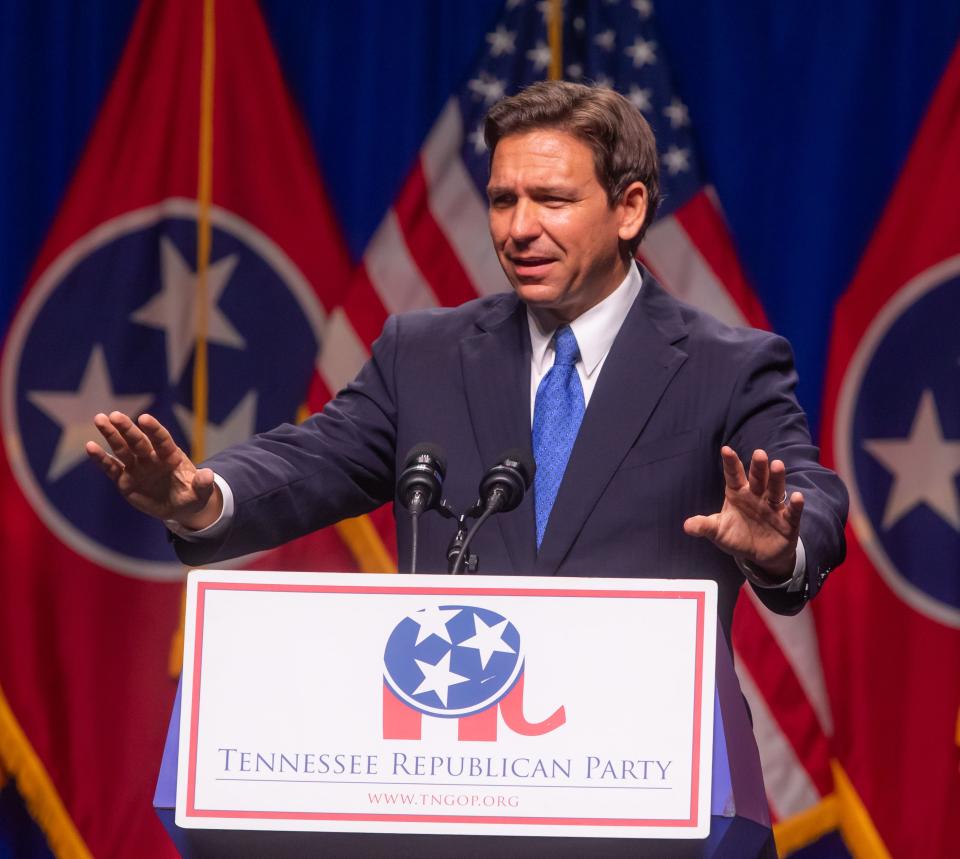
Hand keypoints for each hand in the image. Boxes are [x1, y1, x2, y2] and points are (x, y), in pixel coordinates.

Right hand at [85, 411, 221, 529]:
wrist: (178, 507)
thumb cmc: (191, 495)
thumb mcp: (201, 493)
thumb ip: (203, 484)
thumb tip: (209, 475)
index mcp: (171, 456)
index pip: (162, 440)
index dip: (154, 430)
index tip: (144, 418)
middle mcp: (152, 457)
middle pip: (138, 441)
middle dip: (127, 429)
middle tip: (113, 415)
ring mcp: (137, 467)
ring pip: (122, 449)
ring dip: (111, 435)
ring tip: (100, 419)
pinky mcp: (125, 479)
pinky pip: (111, 468)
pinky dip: (101, 459)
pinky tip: (90, 446)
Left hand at [683, 446, 803, 578]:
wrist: (760, 555)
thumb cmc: (737, 537)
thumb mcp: (718, 531)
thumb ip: (704, 526)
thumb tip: (686, 526)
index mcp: (738, 494)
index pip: (733, 476)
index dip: (730, 463)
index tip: (725, 449)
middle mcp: (756, 496)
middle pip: (758, 478)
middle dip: (758, 467)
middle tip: (759, 453)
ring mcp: (772, 507)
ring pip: (775, 489)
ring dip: (777, 478)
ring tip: (777, 465)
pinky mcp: (788, 521)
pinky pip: (792, 512)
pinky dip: (795, 505)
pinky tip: (797, 497)